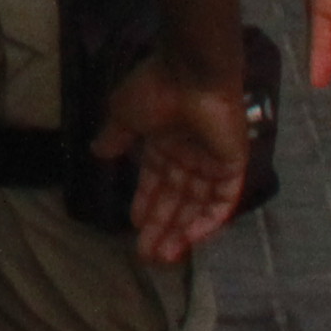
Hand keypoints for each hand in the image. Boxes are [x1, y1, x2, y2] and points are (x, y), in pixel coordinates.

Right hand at [94, 54, 251, 263]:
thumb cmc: (155, 89)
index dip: (146, 203)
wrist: (192, 74)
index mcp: (164, 140)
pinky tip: (190, 238)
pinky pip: (223, 200)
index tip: (135, 226)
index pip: (156, 180)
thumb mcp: (124, 114)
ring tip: (164, 255)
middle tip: (147, 255)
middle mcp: (188, 154)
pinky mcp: (232, 165)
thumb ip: (115, 137)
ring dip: (181, 230)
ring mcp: (211, 161)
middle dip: (161, 226)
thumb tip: (97, 152)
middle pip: (176, 198)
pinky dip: (208, 220)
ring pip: (197, 204)